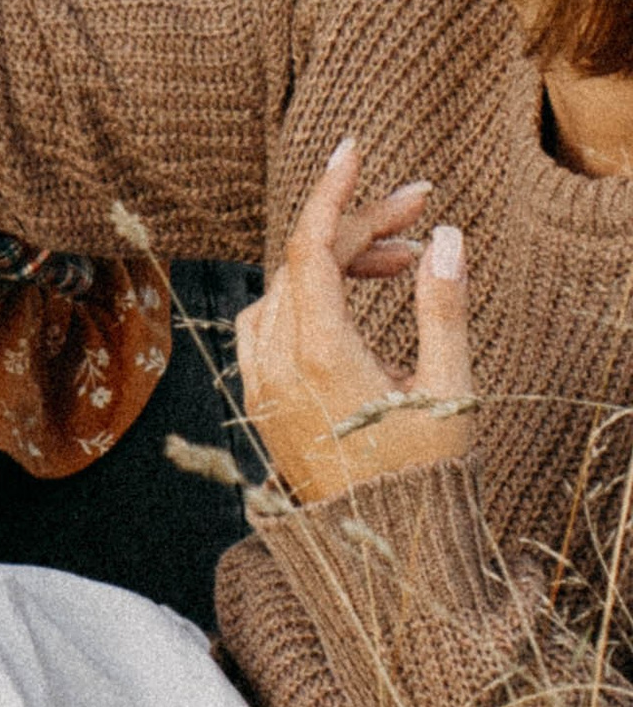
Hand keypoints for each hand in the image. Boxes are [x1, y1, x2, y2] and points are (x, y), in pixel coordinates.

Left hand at [236, 136, 470, 506]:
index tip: (355, 149)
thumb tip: (443, 237)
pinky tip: (352, 300)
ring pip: (285, 288)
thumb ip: (442, 308)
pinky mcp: (258, 399)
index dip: (333, 192)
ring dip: (336, 263)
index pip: (311, 246)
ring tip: (399, 261)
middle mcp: (275, 364)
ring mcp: (259, 383)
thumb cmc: (426, 480)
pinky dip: (307, 295)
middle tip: (419, 215)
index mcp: (319, 356)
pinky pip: (268, 321)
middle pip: (305, 262)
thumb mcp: (448, 392)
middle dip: (360, 229)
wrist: (385, 556)